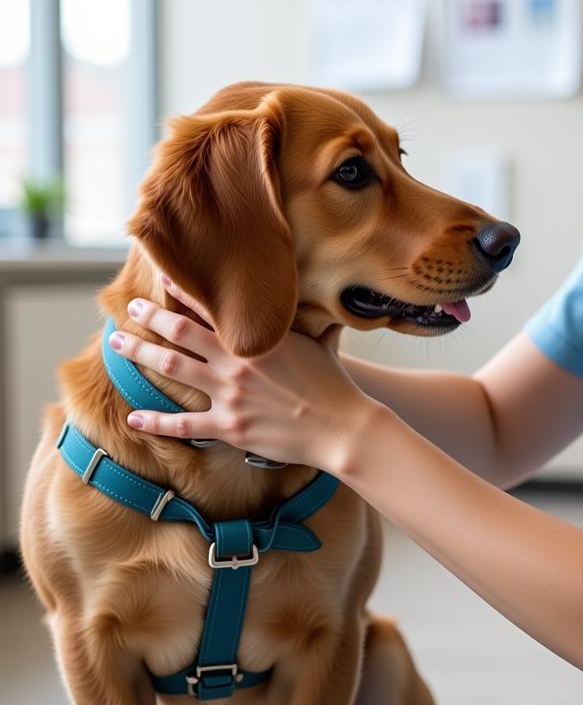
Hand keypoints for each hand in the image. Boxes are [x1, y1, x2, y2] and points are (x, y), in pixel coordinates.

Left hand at [108, 276, 384, 470]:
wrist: (342, 427)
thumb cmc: (334, 384)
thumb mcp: (320, 342)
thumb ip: (306, 322)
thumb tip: (319, 300)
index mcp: (258, 338)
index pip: (212, 307)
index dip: (183, 290)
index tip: (162, 276)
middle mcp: (238, 362)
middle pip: (181, 332)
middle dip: (151, 316)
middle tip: (131, 306)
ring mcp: (230, 395)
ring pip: (172, 369)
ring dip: (141, 353)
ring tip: (118, 342)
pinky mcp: (229, 427)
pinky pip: (182, 425)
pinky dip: (154, 421)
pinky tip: (133, 417)